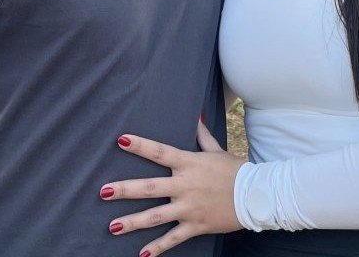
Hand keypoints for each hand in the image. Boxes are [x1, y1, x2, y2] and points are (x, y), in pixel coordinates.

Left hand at [101, 120, 244, 256]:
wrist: (255, 195)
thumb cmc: (234, 169)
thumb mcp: (216, 150)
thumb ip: (202, 135)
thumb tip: (196, 115)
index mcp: (189, 163)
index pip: (159, 152)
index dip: (140, 146)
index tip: (121, 140)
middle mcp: (185, 185)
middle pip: (150, 187)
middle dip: (125, 190)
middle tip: (103, 191)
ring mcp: (189, 207)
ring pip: (156, 215)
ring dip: (133, 221)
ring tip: (112, 226)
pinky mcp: (196, 226)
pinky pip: (173, 238)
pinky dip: (158, 247)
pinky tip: (141, 254)